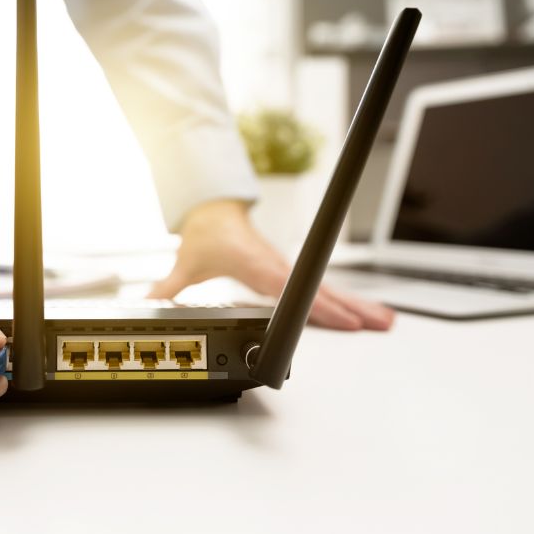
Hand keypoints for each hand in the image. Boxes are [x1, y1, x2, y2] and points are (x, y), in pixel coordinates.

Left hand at [147, 199, 393, 330]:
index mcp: (256, 264)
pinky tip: (367, 313)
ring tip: (386, 321)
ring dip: (358, 304)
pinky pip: (323, 286)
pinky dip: (347, 299)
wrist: (215, 208)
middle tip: (379, 325)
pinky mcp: (292, 270)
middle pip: (319, 289)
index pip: (290, 287)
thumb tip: (147, 304)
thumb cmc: (206, 234)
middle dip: (350, 307)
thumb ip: (168, 287)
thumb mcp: (186, 263)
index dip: (314, 304)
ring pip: (328, 287)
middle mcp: (278, 265)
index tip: (338, 318)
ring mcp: (288, 267)